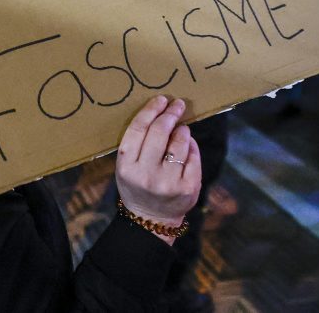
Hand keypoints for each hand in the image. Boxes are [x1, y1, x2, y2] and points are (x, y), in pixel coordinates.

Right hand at [115, 96, 201, 244]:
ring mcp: (168, 183)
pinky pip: (193, 156)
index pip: (138, 129)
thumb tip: (160, 112)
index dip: (150, 110)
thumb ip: (138, 143)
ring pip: (179, 143)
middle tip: (177, 105)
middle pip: (159, 132)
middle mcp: (146, 175)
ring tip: (181, 128)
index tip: (160, 100)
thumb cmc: (138, 185)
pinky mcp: (187, 188)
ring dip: (182, 130)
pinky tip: (187, 144)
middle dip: (170, 114)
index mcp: (126, 167)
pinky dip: (191, 146)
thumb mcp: (127, 167)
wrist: (151, 219)